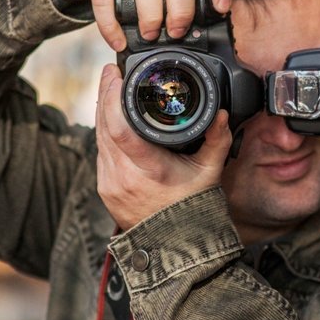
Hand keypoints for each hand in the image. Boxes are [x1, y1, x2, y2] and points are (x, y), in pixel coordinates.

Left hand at [94, 64, 232, 229]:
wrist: (176, 246)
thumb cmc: (194, 209)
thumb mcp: (210, 173)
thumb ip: (217, 139)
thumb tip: (221, 112)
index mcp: (148, 170)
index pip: (119, 126)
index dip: (112, 96)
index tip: (116, 74)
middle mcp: (122, 177)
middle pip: (103, 126)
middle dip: (105, 95)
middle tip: (112, 72)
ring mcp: (110, 184)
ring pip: (98, 137)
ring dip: (103, 112)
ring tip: (111, 89)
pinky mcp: (104, 189)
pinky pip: (101, 153)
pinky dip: (105, 133)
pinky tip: (112, 120)